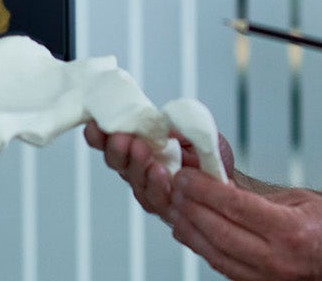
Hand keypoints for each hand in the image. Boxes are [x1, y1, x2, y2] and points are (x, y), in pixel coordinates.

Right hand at [84, 119, 234, 217]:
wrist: (227, 179)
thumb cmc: (206, 154)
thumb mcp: (193, 130)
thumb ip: (176, 123)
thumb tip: (161, 117)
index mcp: (139, 145)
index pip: (111, 141)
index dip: (99, 135)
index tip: (94, 124)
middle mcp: (139, 168)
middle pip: (116, 161)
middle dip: (116, 148)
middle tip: (121, 137)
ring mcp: (149, 188)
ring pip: (133, 179)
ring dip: (136, 163)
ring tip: (141, 150)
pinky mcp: (164, 206)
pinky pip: (154, 196)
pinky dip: (155, 182)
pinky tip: (158, 171)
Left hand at [169, 169, 321, 280]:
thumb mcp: (303, 200)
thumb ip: (260, 198)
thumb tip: (219, 186)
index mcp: (290, 231)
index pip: (234, 207)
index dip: (204, 189)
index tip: (186, 176)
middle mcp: (277, 260)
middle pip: (218, 232)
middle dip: (190, 207)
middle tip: (175, 187)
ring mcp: (268, 279)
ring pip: (215, 254)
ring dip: (190, 229)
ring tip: (177, 207)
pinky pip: (224, 268)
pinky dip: (205, 248)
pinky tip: (194, 231)